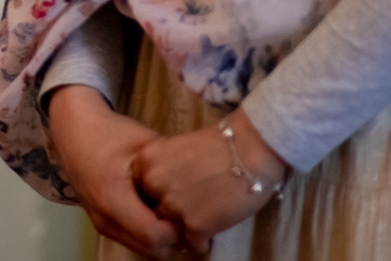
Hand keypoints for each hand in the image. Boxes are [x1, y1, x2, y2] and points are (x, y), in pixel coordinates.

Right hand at [46, 86, 181, 256]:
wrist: (73, 128)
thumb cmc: (109, 132)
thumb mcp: (146, 143)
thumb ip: (173, 166)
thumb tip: (205, 184)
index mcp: (113, 197)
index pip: (155, 236)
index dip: (179, 230)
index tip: (192, 211)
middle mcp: (104, 217)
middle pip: (151, 250)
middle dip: (174, 238)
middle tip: (187, 215)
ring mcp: (100, 223)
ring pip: (143, 250)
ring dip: (162, 238)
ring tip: (173, 213)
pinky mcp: (101, 222)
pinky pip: (132, 241)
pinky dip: (149, 234)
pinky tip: (157, 211)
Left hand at [131, 109, 285, 251]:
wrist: (250, 151)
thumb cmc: (220, 145)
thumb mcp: (178, 148)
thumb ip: (164, 168)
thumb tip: (163, 189)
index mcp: (145, 162)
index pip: (141, 189)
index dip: (158, 195)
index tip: (173, 195)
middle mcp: (153, 184)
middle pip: (154, 209)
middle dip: (170, 212)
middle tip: (190, 208)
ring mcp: (172, 206)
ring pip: (171, 229)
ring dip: (186, 228)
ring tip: (202, 220)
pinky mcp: (195, 226)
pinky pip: (194, 244)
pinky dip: (204, 240)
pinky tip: (214, 229)